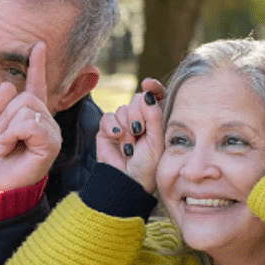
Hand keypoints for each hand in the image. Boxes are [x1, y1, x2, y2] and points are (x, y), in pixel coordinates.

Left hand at [0, 41, 61, 191]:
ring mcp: (51, 131)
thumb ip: (1, 107)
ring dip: (6, 127)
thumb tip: (7, 84)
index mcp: (32, 116)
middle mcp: (46, 121)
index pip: (36, 86)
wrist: (0, 185)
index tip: (38, 45)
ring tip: (5, 145)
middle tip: (0, 137)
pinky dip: (12, 134)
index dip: (37, 66)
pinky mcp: (51, 143)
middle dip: (5, 115)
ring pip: (26, 109)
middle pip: (25, 97)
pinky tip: (9, 148)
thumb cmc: (0, 161)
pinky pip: (30, 124)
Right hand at [95, 77, 164, 191]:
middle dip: (138, 114)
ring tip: (129, 144)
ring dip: (126, 127)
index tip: (149, 83)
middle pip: (137, 99)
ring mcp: (123, 125)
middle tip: (139, 132)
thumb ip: (154, 115)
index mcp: (156, 121)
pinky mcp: (107, 130)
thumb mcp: (157, 140)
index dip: (153, 88)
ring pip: (123, 109)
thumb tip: (147, 92)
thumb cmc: (147, 165)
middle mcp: (140, 120)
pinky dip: (113, 127)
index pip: (156, 96)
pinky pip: (108, 117)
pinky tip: (118, 138)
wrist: (126, 181)